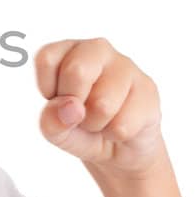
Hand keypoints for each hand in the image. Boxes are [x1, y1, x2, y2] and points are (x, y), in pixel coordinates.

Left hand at [33, 36, 165, 176]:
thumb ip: (50, 120)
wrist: (118, 148)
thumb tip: (71, 108)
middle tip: (81, 113)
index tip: (59, 101)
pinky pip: (124, 123)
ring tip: (102, 121)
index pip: (47, 59)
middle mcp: (97, 49)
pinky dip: (116, 135)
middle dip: (75, 107)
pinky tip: (121, 126)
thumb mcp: (54, 129)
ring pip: (103, 103)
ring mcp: (126, 65)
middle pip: (77, 72)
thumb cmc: (80, 129)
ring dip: (97, 125)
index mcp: (67, 50)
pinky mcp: (148, 88)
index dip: (49, 90)